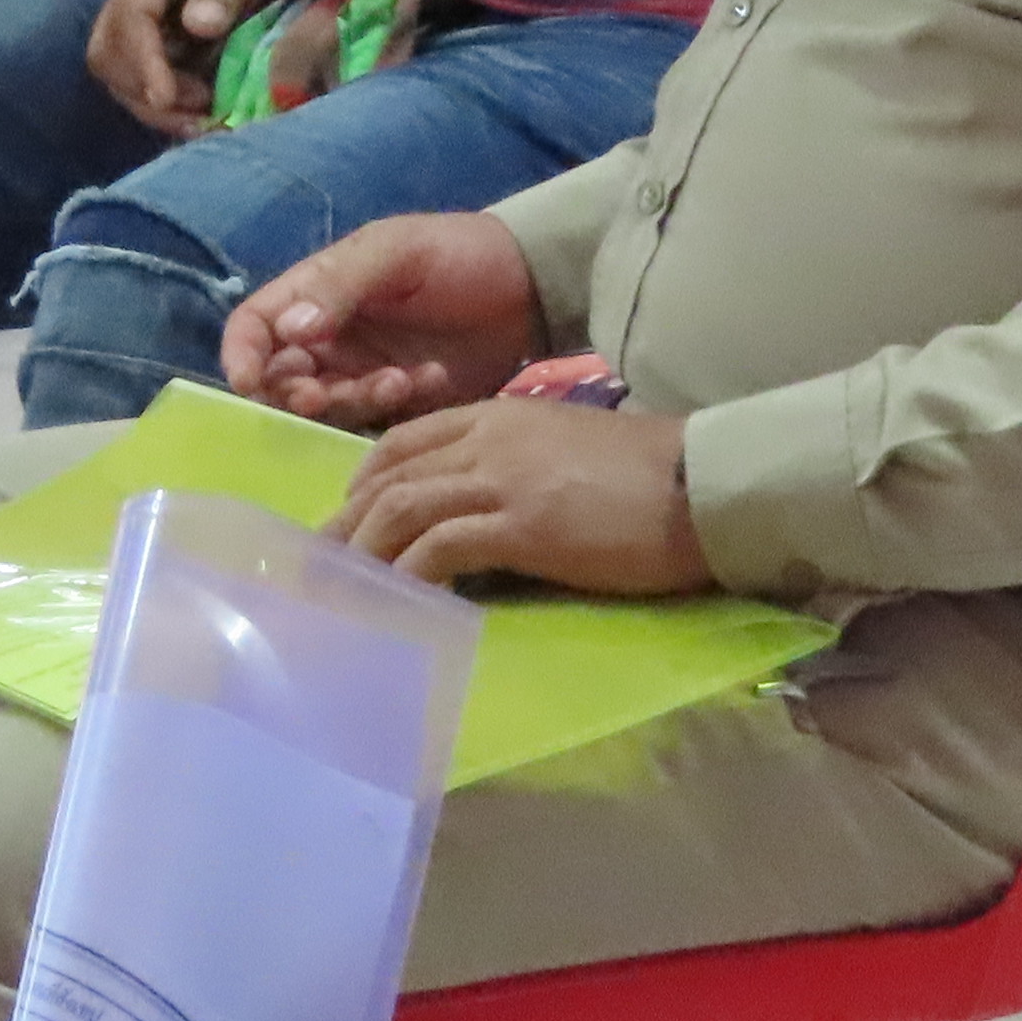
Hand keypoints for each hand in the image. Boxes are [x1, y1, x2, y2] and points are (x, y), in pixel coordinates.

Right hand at [85, 0, 321, 131]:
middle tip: (196, 116)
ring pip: (122, 65)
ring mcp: (147, 5)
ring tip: (203, 118)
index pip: (129, 15)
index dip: (144, 62)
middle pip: (110, 48)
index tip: (167, 99)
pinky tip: (203, 109)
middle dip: (143, 88)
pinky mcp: (164, 26)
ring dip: (153, 99)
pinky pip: (149, 67)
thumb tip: (199, 28)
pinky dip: (169, 93)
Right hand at [223, 212, 542, 426]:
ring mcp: (362, 372)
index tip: (250, 382)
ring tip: (398, 379)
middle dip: (296, 392)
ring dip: (350, 399)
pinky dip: (393, 405)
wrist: (531, 285)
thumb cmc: (458, 254)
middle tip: (326, 394)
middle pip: (279, 379)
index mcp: (316, 292)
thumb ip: (340, 287)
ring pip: (325, 406)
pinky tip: (432, 378)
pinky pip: (373, 420)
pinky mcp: (398, 403)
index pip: (254, 326)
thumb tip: (288, 331)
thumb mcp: (397, 253)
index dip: (241, 355)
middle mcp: (329, 338)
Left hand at [332, 401, 709, 593]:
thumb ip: (516, 467)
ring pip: (402, 510)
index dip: (362, 482)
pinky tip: (395, 606)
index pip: (404, 440)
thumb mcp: (565, 452)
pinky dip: (408, 579)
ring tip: (340, 597)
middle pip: (389, 478)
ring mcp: (502, 480)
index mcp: (499, 414)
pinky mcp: (521, 525)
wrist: (701, 484)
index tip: (345, 523)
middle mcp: (488, 438)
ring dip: (363, 557)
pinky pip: (440, 549)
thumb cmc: (647, 476)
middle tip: (320, 571)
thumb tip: (483, 515)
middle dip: (345, 527)